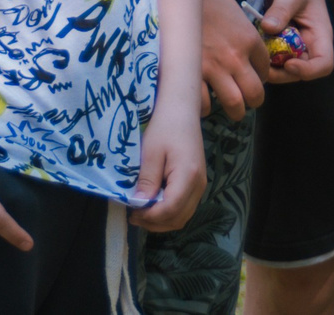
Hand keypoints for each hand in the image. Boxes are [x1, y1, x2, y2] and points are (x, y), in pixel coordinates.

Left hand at [128, 108, 206, 232]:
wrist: (182, 110)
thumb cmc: (165, 127)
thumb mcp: (151, 153)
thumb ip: (147, 181)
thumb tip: (139, 205)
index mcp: (188, 175)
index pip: (170, 210)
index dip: (150, 217)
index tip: (132, 212)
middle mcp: (199, 184)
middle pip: (179, 219)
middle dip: (155, 223)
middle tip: (134, 215)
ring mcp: (201, 184)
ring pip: (183, 216)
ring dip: (162, 220)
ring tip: (141, 211)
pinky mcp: (197, 182)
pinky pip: (185, 207)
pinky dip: (169, 212)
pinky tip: (154, 203)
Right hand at [198, 0, 270, 118]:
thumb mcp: (236, 16)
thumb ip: (244, 39)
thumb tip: (247, 57)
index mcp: (250, 41)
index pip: (265, 69)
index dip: (262, 76)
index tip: (255, 77)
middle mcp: (235, 58)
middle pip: (254, 93)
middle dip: (254, 100)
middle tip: (248, 101)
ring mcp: (213, 69)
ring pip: (234, 104)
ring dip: (235, 110)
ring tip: (232, 109)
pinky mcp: (191, 74)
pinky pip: (203, 104)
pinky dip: (204, 107)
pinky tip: (204, 102)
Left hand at [261, 0, 333, 83]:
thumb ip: (281, 10)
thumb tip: (267, 28)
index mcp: (320, 35)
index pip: (323, 64)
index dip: (307, 71)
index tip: (288, 63)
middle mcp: (308, 44)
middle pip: (300, 73)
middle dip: (281, 73)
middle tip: (261, 64)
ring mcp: (293, 45)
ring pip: (284, 68)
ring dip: (269, 66)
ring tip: (254, 54)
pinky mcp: (280, 42)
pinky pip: (272, 57)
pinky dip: (262, 56)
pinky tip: (251, 46)